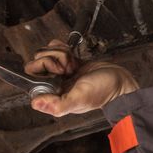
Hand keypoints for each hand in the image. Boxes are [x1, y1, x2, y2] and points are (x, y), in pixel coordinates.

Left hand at [24, 39, 139, 116]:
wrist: (120, 82)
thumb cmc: (103, 92)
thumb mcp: (80, 98)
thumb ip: (58, 104)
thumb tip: (35, 104)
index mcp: (52, 95)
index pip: (32, 76)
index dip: (43, 68)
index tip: (58, 71)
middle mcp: (54, 84)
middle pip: (37, 61)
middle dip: (53, 59)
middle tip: (67, 68)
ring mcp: (60, 73)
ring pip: (46, 53)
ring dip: (61, 54)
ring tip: (73, 65)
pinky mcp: (68, 63)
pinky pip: (55, 49)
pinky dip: (63, 48)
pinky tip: (73, 57)